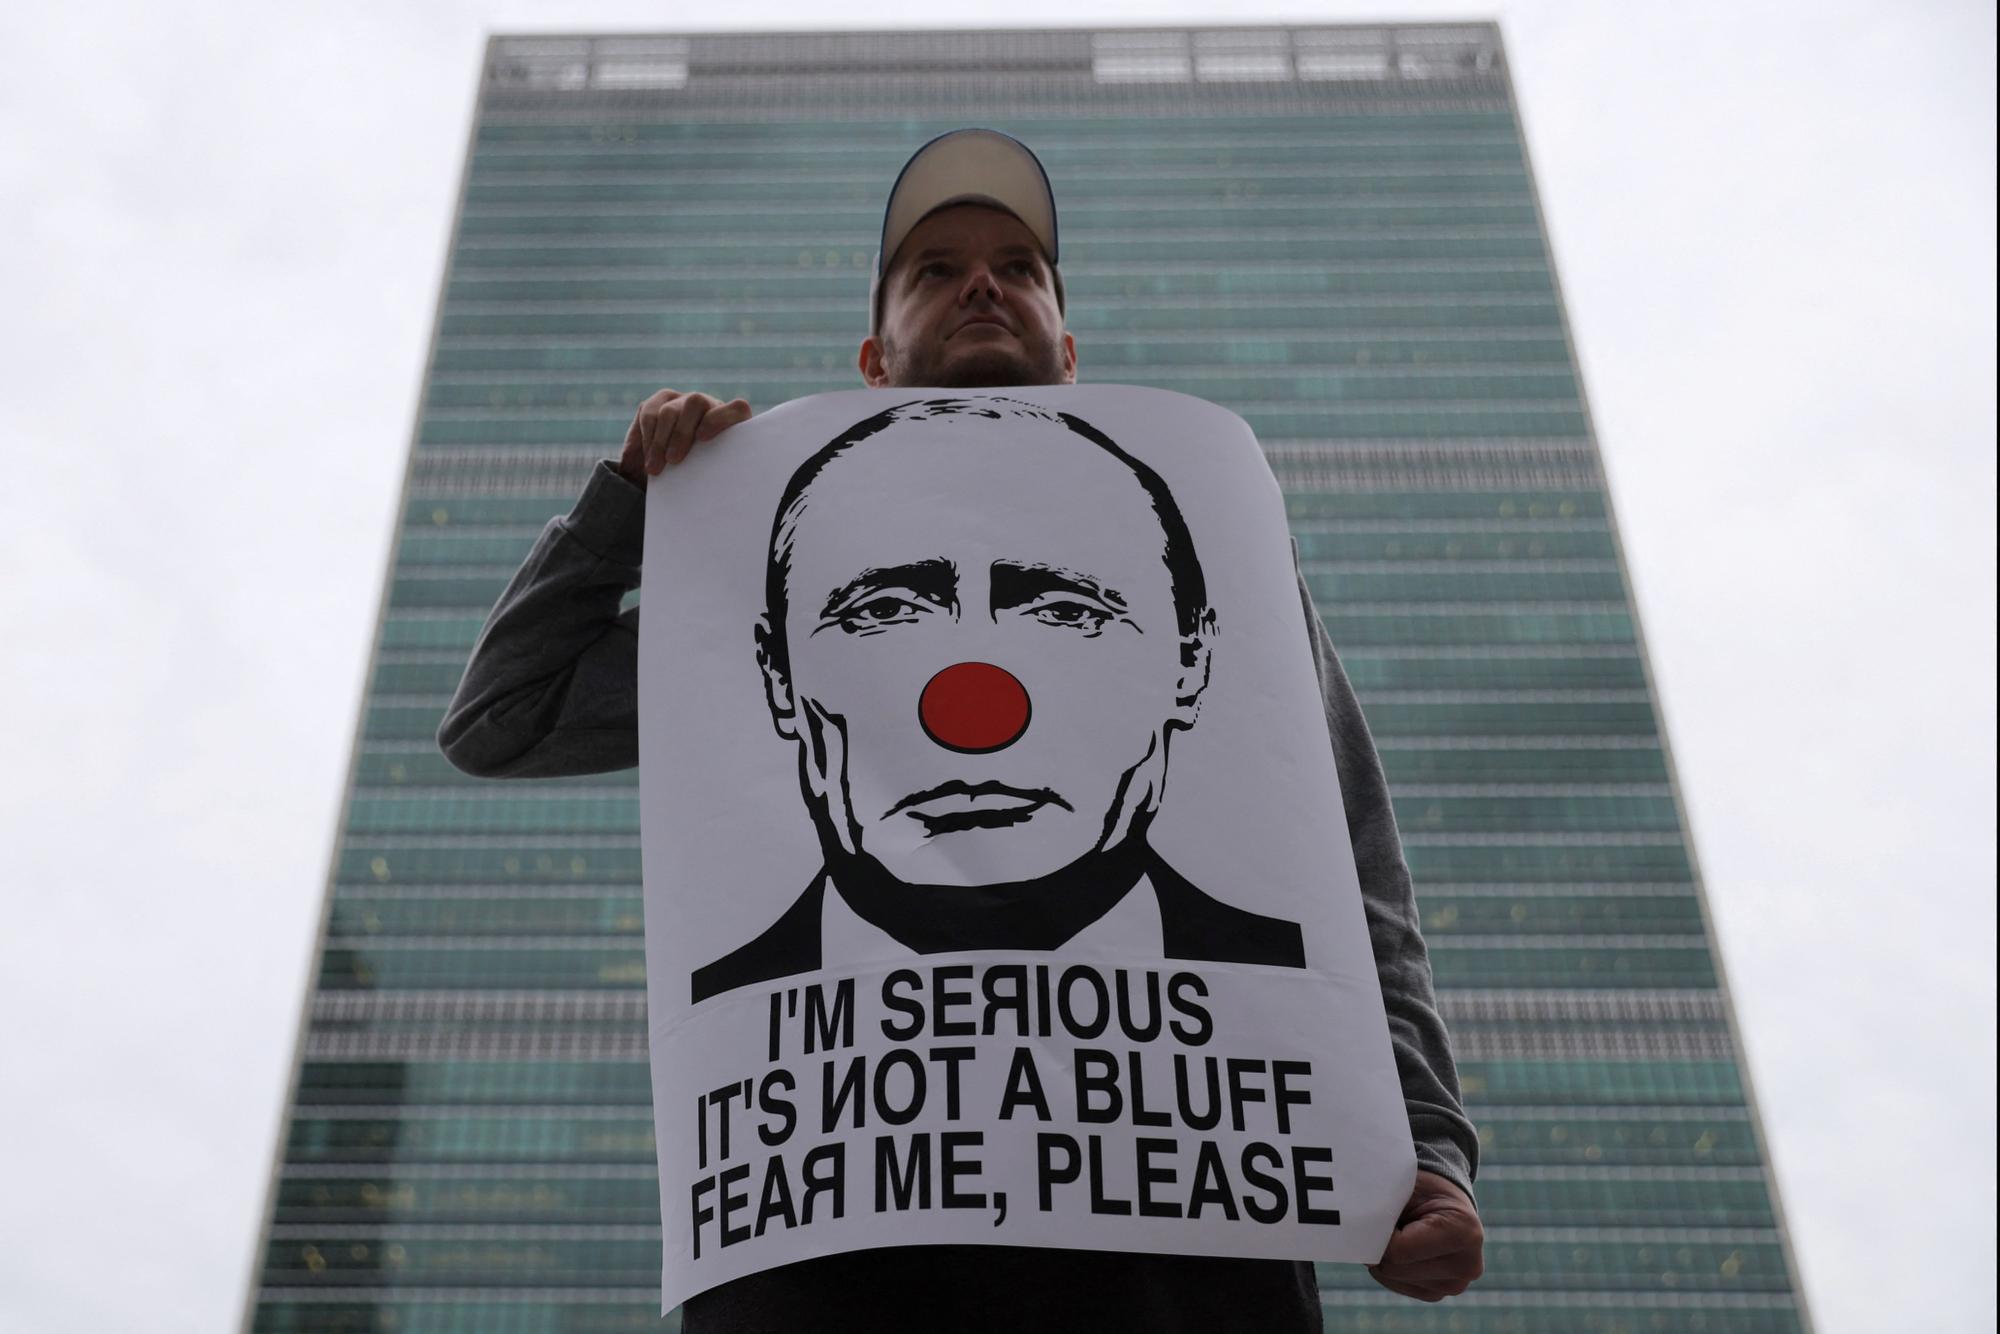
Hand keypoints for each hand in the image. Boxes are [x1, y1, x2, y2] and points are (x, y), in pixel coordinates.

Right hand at [617, 389, 751, 487]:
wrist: (676, 468)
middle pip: (695, 404)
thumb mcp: (713, 475)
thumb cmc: (702, 475)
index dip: (720, 419)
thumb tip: (714, 491)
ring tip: (654, 468)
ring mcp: (683, 400)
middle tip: (673, 460)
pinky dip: (645, 437)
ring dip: (659, 441)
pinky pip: (649, 413)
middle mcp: (708, 404)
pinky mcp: (660, 401)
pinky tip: (645, 457)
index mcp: (731, 420)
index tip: (703, 439)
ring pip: (669, 411)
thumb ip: (717, 471)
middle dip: (681, 433)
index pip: (736, 409)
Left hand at [1368, 1170, 1483, 1301]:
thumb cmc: (1421, 1188)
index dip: (1377, 1234)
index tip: (1380, 1214)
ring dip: (1385, 1257)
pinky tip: (1403, 1248)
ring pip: (1392, 1280)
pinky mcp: (1440, 1293)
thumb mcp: (1401, 1189)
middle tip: (1390, 1222)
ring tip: (1402, 1232)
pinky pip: (1398, 1286)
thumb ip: (1380, 1213)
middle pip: (1394, 1270)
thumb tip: (1358, 1242)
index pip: (1398, 1251)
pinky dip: (1391, 1268)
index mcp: (1464, 1233)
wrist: (1443, 1197)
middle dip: (1380, 1246)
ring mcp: (1456, 1284)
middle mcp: (1467, 1265)